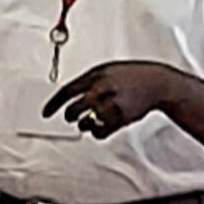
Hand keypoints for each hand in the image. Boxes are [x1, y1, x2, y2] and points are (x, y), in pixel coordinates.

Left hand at [42, 60, 193, 139]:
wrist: (157, 83)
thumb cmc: (132, 76)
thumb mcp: (108, 71)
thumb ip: (90, 82)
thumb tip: (71, 94)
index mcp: (96, 75)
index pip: (67, 91)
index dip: (54, 103)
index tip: (46, 112)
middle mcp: (102, 89)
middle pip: (73, 109)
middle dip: (70, 115)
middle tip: (71, 116)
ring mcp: (111, 105)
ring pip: (85, 123)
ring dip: (84, 124)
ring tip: (90, 120)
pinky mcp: (120, 119)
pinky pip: (99, 132)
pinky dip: (97, 131)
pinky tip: (101, 126)